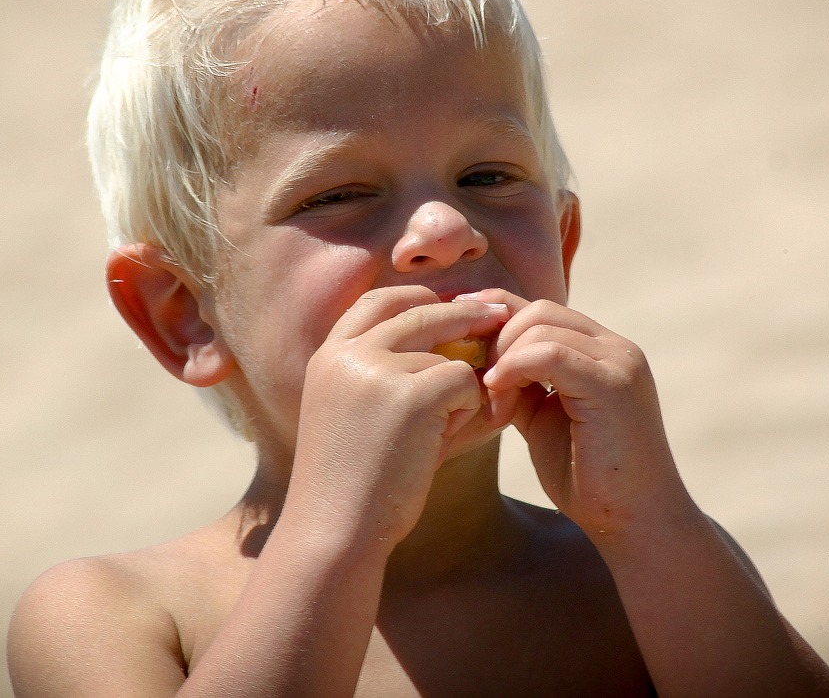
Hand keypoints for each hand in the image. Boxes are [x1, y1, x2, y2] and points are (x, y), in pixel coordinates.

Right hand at [287, 285, 510, 549]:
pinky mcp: (411, 394)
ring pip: (449, 355)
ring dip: (460, 389)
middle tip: (500, 314)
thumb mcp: (363, 416)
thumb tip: (460, 343)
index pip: (378, 301)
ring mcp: (377, 369)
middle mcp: (348, 353)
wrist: (335, 531)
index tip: (452, 304)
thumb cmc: (356, 485)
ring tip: (437, 435)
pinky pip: (464, 382)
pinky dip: (467, 410)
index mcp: (328, 356)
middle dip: (464, 313)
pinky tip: (441, 444)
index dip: (419, 298)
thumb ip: (397, 376)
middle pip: (418, 312)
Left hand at [467, 290, 690, 536]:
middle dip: (496, 342)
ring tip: (495, 406)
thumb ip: (521, 384)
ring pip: (540, 325)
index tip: (458, 339)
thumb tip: (482, 360)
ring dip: (503, 361)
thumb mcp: (542, 418)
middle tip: (481, 388)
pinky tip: (500, 402)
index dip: (495, 317)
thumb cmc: (587, 477)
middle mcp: (614, 347)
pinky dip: (514, 369)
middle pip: (537, 310)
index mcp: (601, 351)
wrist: (632, 521)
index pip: (540, 309)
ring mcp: (618, 362)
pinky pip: (550, 353)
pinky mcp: (613, 384)